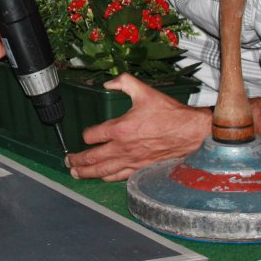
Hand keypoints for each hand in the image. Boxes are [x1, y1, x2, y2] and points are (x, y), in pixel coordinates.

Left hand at [65, 74, 211, 181]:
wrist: (192, 132)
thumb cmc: (170, 113)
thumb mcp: (144, 91)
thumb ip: (123, 83)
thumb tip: (108, 83)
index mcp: (120, 129)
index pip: (92, 136)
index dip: (85, 135)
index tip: (85, 134)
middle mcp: (123, 148)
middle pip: (93, 158)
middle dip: (77, 160)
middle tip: (68, 161)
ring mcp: (131, 160)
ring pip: (103, 170)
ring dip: (87, 172)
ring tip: (76, 173)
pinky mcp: (141, 168)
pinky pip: (120, 176)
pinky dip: (107, 177)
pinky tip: (101, 177)